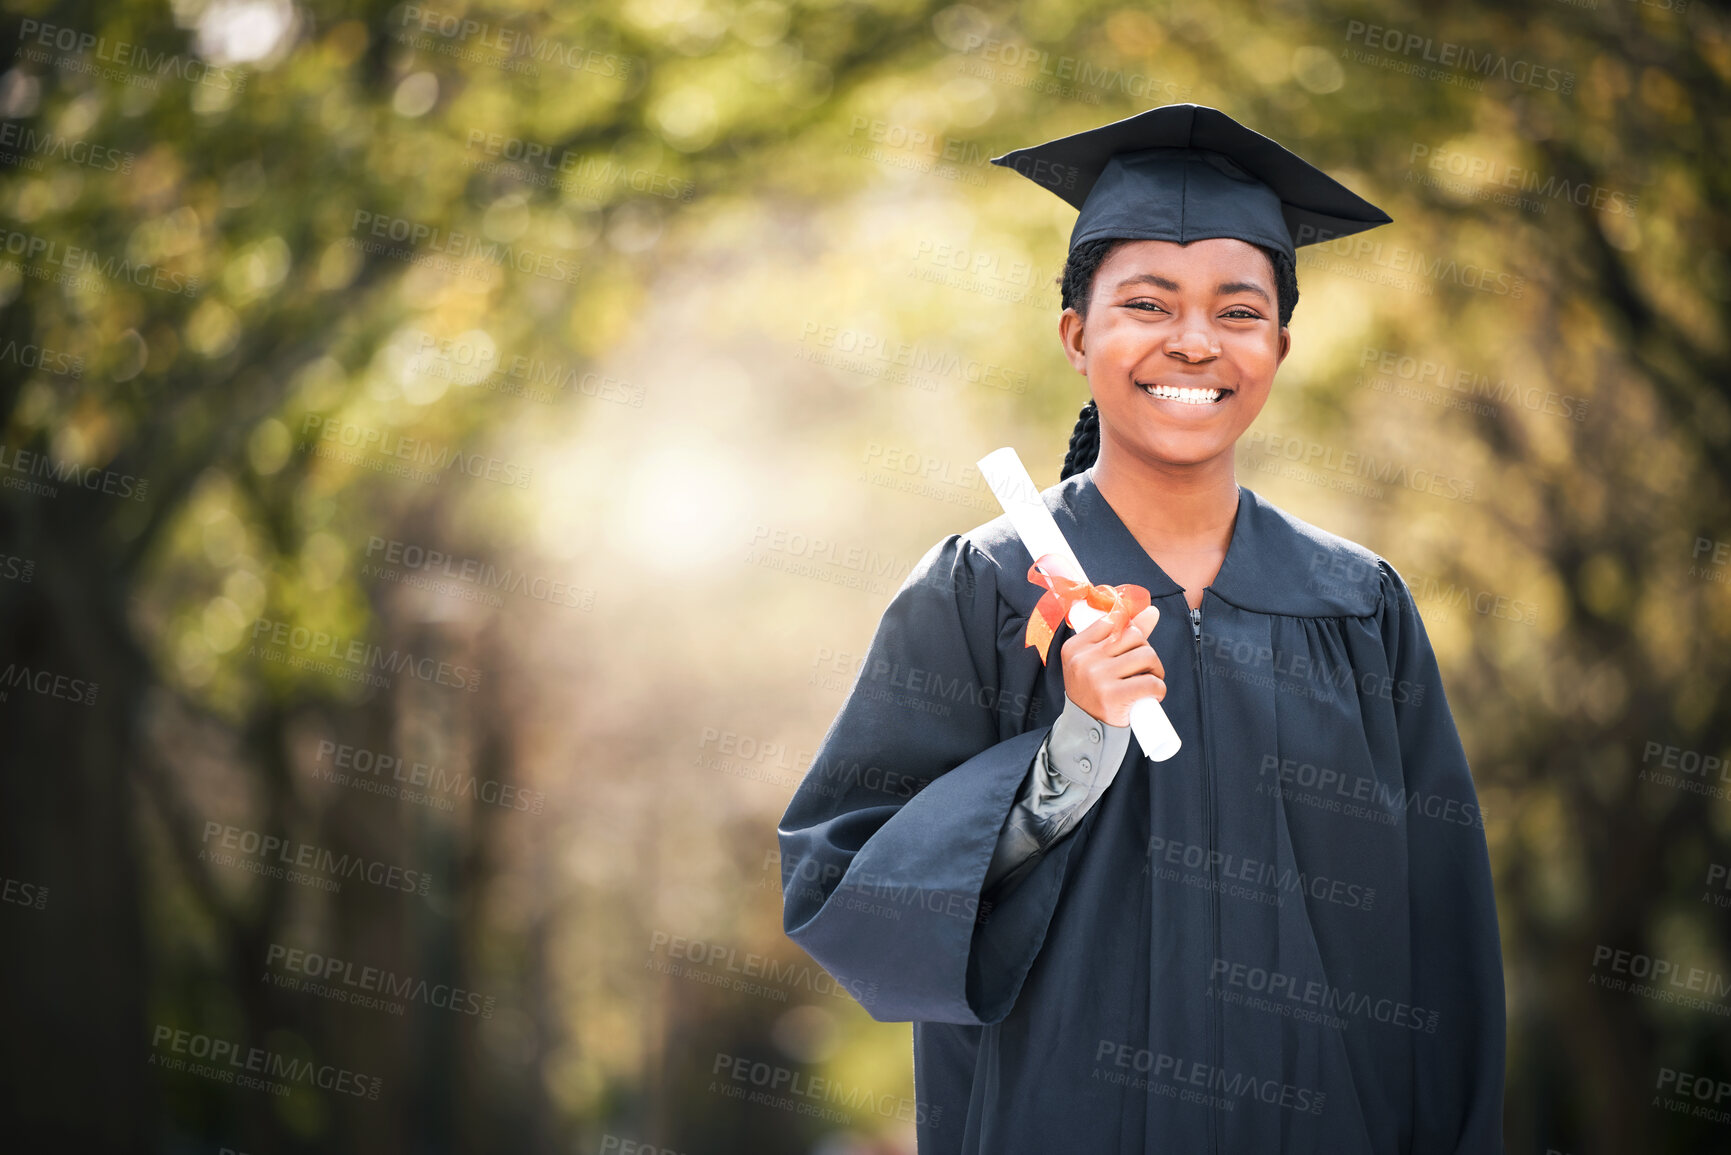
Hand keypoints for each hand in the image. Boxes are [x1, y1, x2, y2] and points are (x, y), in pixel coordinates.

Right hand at [1058, 605, 1165, 726]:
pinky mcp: (1113, 697)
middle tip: (1144, 669)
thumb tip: (1151, 611)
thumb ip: (1121, 634)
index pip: (1114, 621)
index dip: (1131, 633)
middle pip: (1134, 636)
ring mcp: (1097, 678)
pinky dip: (1159, 689)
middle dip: (1146, 651)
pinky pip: (1151, 682)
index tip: (1131, 650)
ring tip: (1149, 680)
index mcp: (1075, 647)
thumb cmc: (1095, 690)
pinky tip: (1152, 694)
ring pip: (1146, 656)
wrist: (1086, 727)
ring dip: (1156, 669)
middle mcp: (1084, 660)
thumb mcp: (1098, 660)